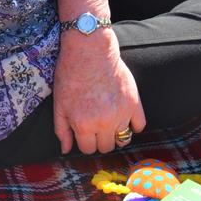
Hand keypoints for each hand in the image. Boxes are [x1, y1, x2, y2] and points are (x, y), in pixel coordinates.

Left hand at [52, 30, 146, 155]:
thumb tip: (66, 150)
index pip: (88, 149)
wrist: (89, 50)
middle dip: (100, 138)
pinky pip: (140, 125)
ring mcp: (121, 113)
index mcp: (83, 125)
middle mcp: (104, 123)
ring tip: (110, 120)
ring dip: (115, 133)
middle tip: (96, 124)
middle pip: (106, 147)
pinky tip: (125, 117)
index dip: (85, 140)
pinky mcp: (134, 102)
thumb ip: (62, 130)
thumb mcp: (60, 104)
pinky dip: (133, 124)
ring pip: (123, 139)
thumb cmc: (70, 74)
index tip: (84, 130)